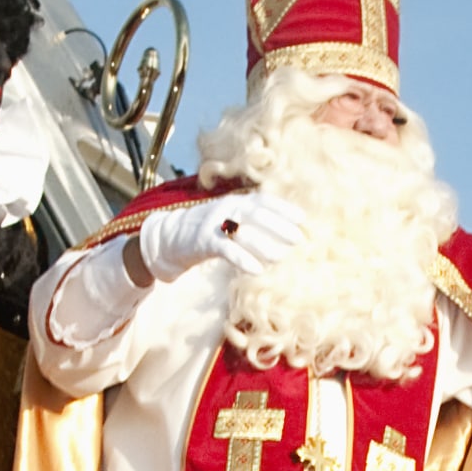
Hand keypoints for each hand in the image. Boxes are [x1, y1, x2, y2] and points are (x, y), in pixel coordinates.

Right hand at [133, 189, 305, 283]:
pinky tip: (257, 270)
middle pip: (256, 213)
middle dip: (279, 225)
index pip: (262, 201)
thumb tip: (282, 238)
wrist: (169, 237)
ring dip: (264, 244)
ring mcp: (213, 222)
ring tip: (281, 257)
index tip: (302, 219)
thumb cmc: (207, 232)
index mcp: (235, 201)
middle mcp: (226, 207)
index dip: (283, 209)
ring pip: (242, 231)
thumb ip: (251, 225)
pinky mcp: (203, 240)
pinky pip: (226, 249)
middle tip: (298, 239)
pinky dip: (243, 259)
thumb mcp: (230, 223)